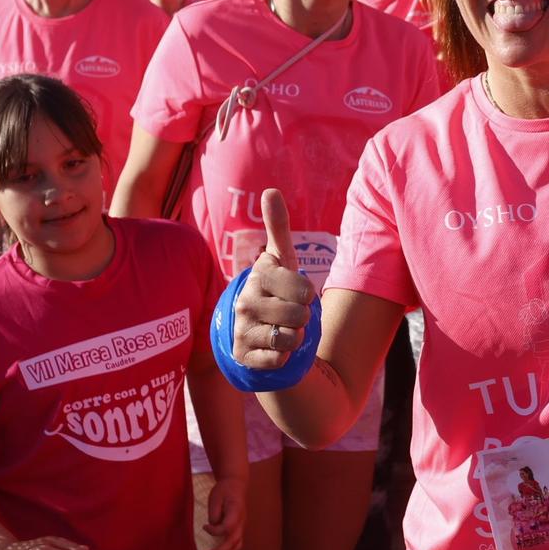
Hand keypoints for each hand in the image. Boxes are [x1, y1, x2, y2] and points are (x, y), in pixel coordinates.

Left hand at [202, 475, 246, 549]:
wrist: (236, 485)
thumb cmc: (224, 490)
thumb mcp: (216, 496)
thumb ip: (214, 512)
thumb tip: (213, 526)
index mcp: (236, 512)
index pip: (228, 528)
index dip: (215, 531)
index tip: (204, 526)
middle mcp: (241, 522)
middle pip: (234, 542)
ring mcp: (241, 527)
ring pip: (237, 547)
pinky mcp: (238, 530)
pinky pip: (235, 546)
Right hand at [231, 190, 314, 369]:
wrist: (257, 334)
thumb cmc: (276, 292)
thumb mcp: (281, 261)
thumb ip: (278, 227)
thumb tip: (270, 190)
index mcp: (258, 276)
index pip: (304, 290)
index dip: (307, 295)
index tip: (295, 294)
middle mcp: (244, 301)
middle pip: (300, 315)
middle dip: (303, 319)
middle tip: (289, 315)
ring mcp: (241, 329)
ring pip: (291, 338)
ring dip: (295, 337)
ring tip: (282, 330)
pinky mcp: (242, 356)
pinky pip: (279, 359)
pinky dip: (283, 358)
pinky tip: (272, 349)